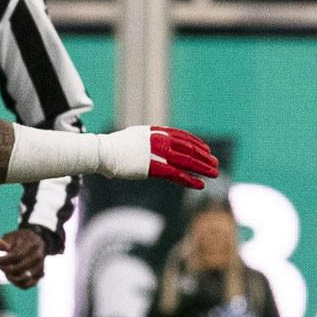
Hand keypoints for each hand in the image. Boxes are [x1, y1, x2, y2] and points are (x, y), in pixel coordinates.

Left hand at [0, 227, 48, 287]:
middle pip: (21, 266)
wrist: (36, 241)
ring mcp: (41, 265)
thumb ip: (5, 241)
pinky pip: (30, 284)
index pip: (16, 255)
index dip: (3, 259)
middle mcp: (39, 255)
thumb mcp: (12, 236)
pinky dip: (19, 283)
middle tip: (0, 266)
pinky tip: (11, 277)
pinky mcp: (41, 274)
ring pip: (25, 277)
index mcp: (32, 244)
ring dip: (12, 277)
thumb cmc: (20, 239)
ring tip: (6, 272)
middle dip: (7, 268)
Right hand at [97, 126, 219, 188]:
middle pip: (188, 148)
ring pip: (187, 160)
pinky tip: (200, 184)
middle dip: (204, 156)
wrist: (101, 152)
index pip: (182, 136)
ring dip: (202, 167)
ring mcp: (157, 153)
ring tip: (215, 173)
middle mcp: (159, 140)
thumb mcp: (133, 138)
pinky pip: (176, 174)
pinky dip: (190, 179)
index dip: (196, 143)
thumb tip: (150, 145)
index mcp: (155, 132)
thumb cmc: (112, 147)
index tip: (206, 150)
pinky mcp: (153, 167)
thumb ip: (145, 140)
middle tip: (215, 163)